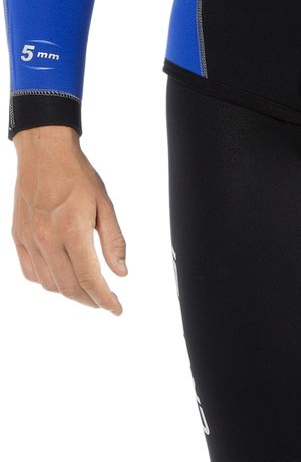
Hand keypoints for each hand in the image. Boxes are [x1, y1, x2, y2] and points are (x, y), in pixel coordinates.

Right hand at [11, 125, 127, 311]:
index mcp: (72, 230)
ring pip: (49, 283)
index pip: (89, 278)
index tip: (116, 308)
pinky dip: (47, 281)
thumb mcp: (104, 205)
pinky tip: (61, 275)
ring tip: (85, 289)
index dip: (104, 299)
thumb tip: (120, 272)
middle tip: (104, 301)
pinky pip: (31, 271)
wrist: (44, 153)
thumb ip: (113, 241)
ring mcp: (29, 239)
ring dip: (69, 293)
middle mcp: (47, 238)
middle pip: (69, 287)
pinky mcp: (18, 236)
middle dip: (90, 300)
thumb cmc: (76, 174)